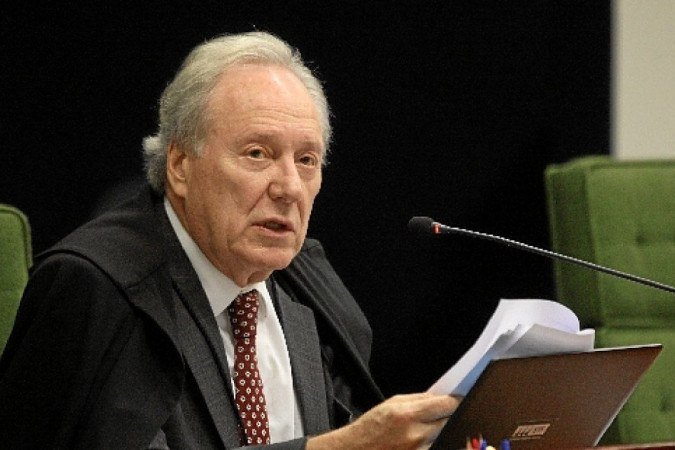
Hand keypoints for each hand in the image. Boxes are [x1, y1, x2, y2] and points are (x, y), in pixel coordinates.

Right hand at [306, 393, 460, 449]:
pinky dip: (438, 441)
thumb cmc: (372, 426)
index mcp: (408, 414)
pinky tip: (435, 436)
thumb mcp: (393, 404)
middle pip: (450, 422)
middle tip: (454, 412)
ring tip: (442, 425)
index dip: (456, 401)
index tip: (460, 399)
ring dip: (446, 431)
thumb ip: (419, 400)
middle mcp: (416, 435)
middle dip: (452, 416)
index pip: (446, 405)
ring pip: (446, 437)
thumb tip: (442, 397)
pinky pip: (437, 446)